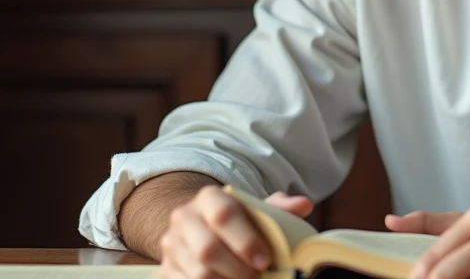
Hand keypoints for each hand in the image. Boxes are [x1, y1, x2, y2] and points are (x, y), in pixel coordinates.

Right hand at [158, 185, 313, 278]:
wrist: (203, 229)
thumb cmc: (239, 221)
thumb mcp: (257, 211)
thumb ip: (279, 208)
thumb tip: (303, 205)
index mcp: (209, 198)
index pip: (224, 215)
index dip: (246, 240)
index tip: (265, 259)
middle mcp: (184, 218)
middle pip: (207, 249)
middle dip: (237, 268)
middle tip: (258, 275)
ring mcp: (172, 246)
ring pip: (198, 274)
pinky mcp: (166, 270)